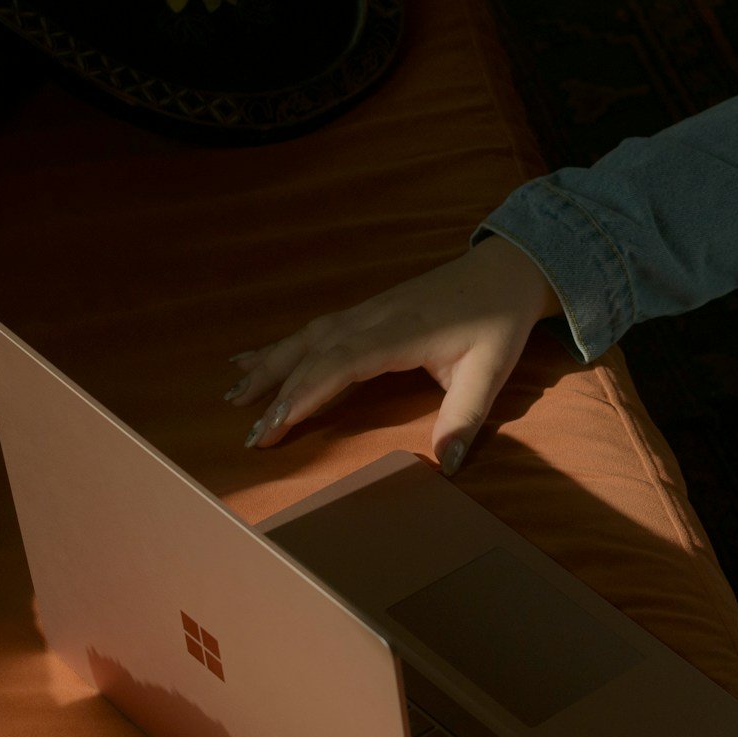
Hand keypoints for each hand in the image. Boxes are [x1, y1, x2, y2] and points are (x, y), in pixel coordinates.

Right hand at [223, 236, 560, 472]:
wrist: (504, 271)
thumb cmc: (498, 322)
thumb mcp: (491, 372)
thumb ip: (466, 417)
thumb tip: (449, 466)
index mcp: (401, 333)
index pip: (341, 364)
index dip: (307, 393)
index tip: (277, 423)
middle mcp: (374, 318)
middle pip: (313, 353)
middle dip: (277, 392)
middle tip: (250, 433)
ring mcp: (366, 311)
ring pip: (307, 338)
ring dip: (269, 367)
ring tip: (233, 397)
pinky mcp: (366, 311)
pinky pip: (315, 329)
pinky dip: (281, 346)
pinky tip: (251, 358)